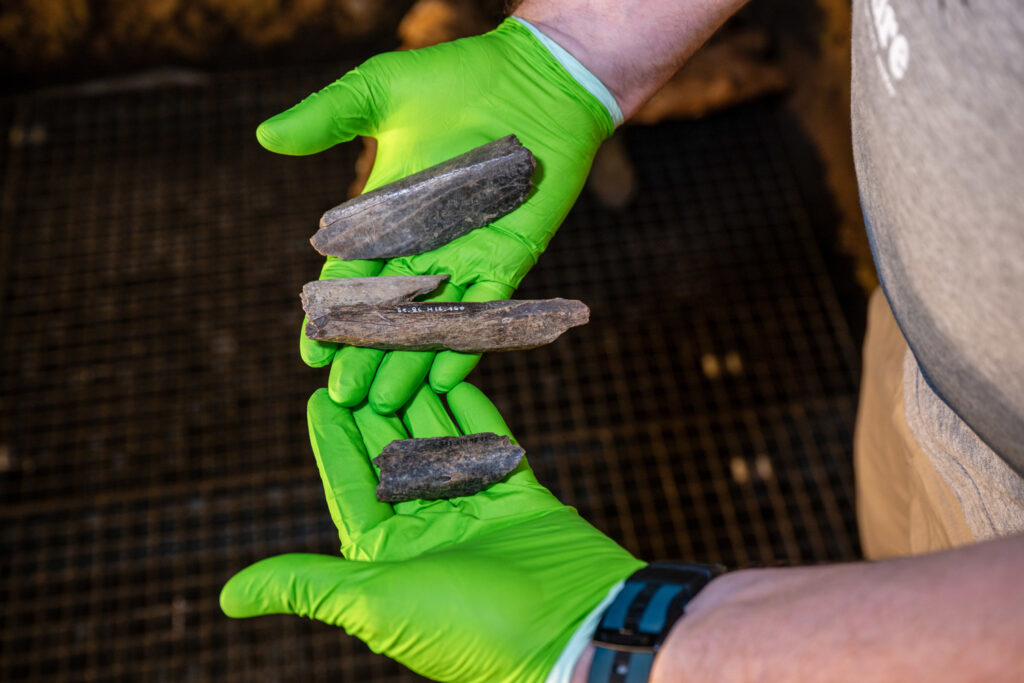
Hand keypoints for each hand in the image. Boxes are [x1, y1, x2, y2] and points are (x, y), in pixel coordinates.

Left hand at [220, 383, 642, 681]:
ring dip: (420, 401)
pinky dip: (473, 410)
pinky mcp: (519, 493)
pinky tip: (455, 375)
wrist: (568, 629)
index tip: (316, 395)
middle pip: (393, 456)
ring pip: (439, 442)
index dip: (332, 441)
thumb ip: (301, 585)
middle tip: (359, 358)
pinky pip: (490, 441)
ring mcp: (475, 509)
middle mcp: (427, 529)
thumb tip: (224, 600)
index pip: (351, 487)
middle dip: (375, 410)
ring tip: (402, 355)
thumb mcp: (370, 603)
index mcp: (388, 555)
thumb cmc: (463, 625)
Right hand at [259, 17, 615, 412]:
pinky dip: (470, 342)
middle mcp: (424, 245)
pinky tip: (447, 378)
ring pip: (433, 321)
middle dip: (365, 352)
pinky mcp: (509, 259)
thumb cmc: (457, 78)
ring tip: (388, 403)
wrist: (534, 79)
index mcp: (387, 215)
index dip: (331, 315)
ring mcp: (467, 256)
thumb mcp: (382, 91)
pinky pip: (488, 310)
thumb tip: (265, 137)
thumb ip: (326, 117)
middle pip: (389, 312)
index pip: (351, 276)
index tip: (310, 352)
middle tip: (344, 395)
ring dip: (410, 361)